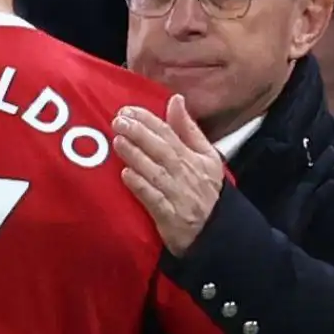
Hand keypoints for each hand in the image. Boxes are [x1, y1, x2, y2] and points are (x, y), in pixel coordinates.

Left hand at [112, 95, 223, 255]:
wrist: (215, 233)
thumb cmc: (206, 191)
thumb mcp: (207, 157)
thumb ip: (189, 129)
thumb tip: (176, 100)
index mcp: (196, 158)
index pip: (171, 134)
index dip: (149, 121)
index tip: (129, 110)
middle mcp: (187, 174)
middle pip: (162, 150)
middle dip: (140, 134)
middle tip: (118, 121)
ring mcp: (178, 196)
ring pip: (155, 172)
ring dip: (136, 156)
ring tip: (118, 141)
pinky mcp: (170, 218)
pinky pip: (154, 199)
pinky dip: (141, 186)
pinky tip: (126, 175)